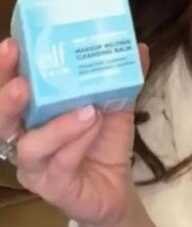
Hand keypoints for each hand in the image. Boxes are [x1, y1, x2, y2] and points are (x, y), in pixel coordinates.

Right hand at [0, 36, 151, 226]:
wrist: (115, 185)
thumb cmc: (102, 140)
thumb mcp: (115, 103)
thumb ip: (122, 77)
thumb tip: (138, 48)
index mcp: (31, 112)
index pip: (8, 89)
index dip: (4, 70)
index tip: (12, 45)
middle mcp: (23, 138)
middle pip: (1, 119)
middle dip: (6, 97)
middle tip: (22, 82)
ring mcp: (33, 165)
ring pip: (30, 146)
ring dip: (58, 125)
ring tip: (86, 109)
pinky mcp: (51, 185)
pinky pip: (60, 163)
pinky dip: (79, 142)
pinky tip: (94, 125)